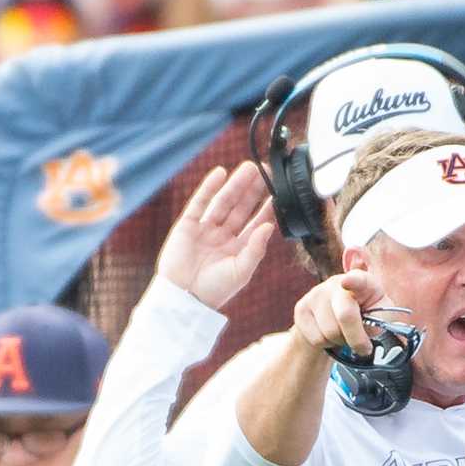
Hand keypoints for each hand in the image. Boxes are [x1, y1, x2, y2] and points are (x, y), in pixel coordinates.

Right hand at [156, 164, 275, 309]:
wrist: (184, 297)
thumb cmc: (215, 290)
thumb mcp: (242, 270)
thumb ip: (256, 248)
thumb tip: (270, 226)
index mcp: (239, 247)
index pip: (257, 222)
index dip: (267, 206)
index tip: (280, 190)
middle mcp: (224, 235)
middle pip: (242, 207)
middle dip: (254, 190)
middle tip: (267, 171)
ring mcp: (206, 229)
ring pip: (224, 201)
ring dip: (236, 184)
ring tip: (250, 167)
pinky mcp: (187, 225)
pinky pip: (199, 203)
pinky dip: (209, 188)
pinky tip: (220, 173)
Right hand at [290, 271, 385, 353]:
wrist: (335, 320)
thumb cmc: (365, 315)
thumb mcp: (380, 316)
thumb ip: (379, 321)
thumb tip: (366, 330)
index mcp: (361, 281)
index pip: (357, 279)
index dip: (353, 281)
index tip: (347, 282)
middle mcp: (335, 284)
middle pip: (345, 315)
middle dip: (357, 338)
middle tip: (364, 348)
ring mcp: (315, 295)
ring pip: (330, 332)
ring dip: (341, 340)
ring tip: (344, 332)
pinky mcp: (301, 309)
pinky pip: (317, 339)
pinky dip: (327, 344)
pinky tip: (330, 333)